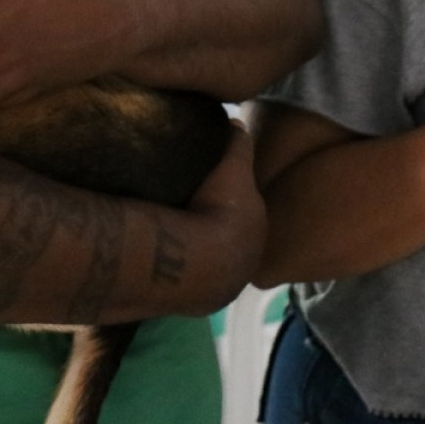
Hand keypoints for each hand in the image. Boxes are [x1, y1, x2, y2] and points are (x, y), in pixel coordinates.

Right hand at [172, 122, 266, 313]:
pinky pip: (193, 278)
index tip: (216, 191)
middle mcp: (248, 259)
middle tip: (193, 211)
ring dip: (201, 251)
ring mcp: (226, 283)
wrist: (195, 258)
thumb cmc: (218, 208)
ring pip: (214, 261)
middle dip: (220, 228)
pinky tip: (167, 258)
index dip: (234, 200)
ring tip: (176, 235)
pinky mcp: (201, 301)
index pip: (249, 211)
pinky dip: (184, 268)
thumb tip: (237, 122)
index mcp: (258, 226)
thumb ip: (237, 144)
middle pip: (235, 238)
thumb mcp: (231, 167)